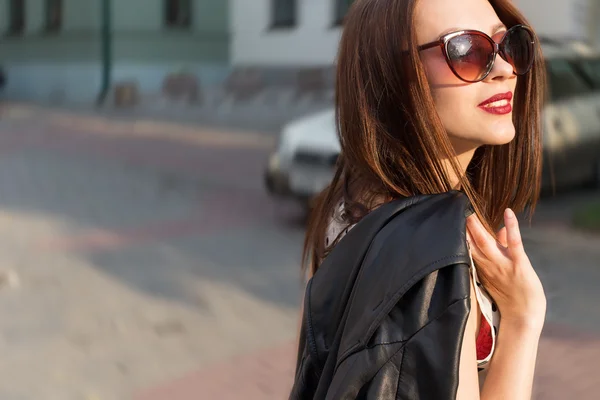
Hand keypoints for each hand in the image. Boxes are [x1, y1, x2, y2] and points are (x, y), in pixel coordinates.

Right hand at [466, 209, 545, 331]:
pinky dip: (511, 227)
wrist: (523, 317)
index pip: (468, 247)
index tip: (453, 218)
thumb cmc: (512, 296)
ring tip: (470, 213)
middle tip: (456, 211)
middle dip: (464, 228)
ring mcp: (502, 264)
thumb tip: (500, 230)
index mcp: (482, 267)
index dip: (461, 233)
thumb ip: (499, 249)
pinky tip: (508, 213)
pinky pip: (514, 243)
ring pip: (486, 243)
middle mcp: (488, 265)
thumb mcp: (499, 272)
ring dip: (477, 228)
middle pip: (472, 243)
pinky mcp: (519, 264)